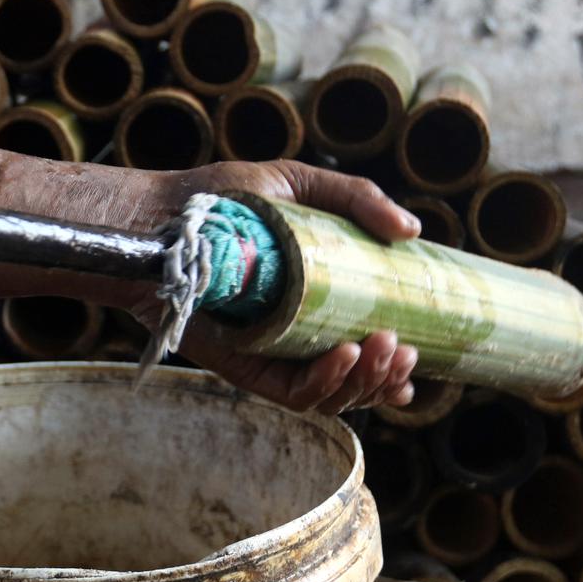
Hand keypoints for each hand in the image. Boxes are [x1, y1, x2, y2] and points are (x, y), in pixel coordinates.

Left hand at [133, 160, 422, 413]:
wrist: (163, 216)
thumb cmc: (226, 199)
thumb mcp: (299, 185)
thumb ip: (357, 199)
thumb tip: (413, 232)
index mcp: (317, 306)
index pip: (363, 349)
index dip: (394, 366)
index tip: (419, 357)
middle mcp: (296, 339)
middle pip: (354, 381)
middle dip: (386, 375)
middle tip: (404, 349)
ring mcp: (271, 357)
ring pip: (330, 395)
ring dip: (365, 382)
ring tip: (384, 349)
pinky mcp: (244, 368)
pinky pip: (293, 394)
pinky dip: (324, 384)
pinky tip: (345, 357)